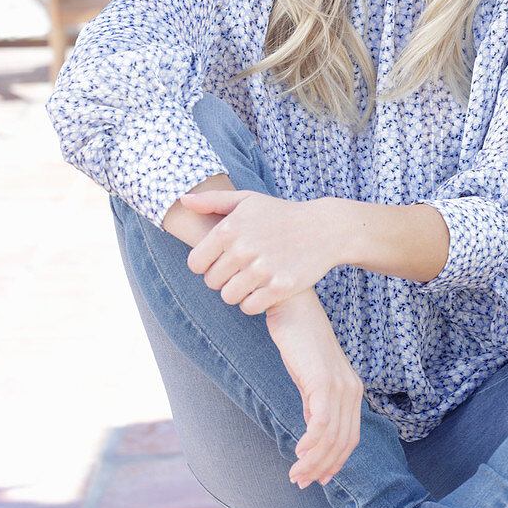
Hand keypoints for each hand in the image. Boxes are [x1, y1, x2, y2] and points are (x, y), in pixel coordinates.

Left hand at [183, 190, 342, 312]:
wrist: (324, 229)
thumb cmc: (281, 214)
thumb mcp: (248, 200)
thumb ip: (213, 201)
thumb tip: (182, 200)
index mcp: (229, 228)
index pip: (195, 263)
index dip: (205, 264)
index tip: (221, 260)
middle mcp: (243, 249)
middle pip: (212, 282)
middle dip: (223, 278)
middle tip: (241, 269)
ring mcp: (262, 269)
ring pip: (228, 297)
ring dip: (237, 292)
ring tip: (251, 279)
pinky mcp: (279, 287)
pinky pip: (249, 307)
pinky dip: (254, 302)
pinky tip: (264, 288)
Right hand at [266, 288, 362, 488]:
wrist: (292, 304)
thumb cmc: (297, 337)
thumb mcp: (309, 375)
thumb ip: (314, 401)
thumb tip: (312, 428)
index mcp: (351, 389)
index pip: (350, 437)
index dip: (335, 461)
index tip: (317, 479)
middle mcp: (352, 389)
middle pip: (343, 442)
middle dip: (323, 467)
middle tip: (300, 481)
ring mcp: (340, 385)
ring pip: (332, 437)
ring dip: (313, 461)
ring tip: (296, 474)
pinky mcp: (323, 381)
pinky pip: (321, 422)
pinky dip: (311, 443)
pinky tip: (297, 452)